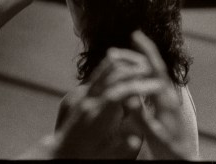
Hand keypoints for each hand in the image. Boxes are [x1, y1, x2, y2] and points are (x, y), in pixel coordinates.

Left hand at [50, 37, 180, 159]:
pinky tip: (120, 65)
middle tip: (151, 68)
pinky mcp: (78, 94)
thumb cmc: (86, 157)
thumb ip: (121, 145)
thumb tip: (136, 136)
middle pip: (110, 76)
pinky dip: (110, 68)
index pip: (117, 93)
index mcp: (96, 118)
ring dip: (122, 65)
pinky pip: (96, 76)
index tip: (155, 85)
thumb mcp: (106, 155)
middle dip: (132, 70)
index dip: (137, 86)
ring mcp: (80, 95)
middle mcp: (87, 102)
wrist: (61, 154)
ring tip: (139, 63)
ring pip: (102, 71)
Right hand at [125, 31, 193, 159]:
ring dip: (144, 64)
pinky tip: (137, 79)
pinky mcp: (167, 110)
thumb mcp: (155, 136)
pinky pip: (154, 87)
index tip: (135, 35)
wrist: (186, 163)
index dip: (146, 51)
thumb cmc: (172, 153)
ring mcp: (168, 103)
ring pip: (155, 77)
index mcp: (166, 101)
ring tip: (130, 56)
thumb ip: (142, 117)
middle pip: (156, 69)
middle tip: (130, 41)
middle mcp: (169, 98)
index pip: (155, 69)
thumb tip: (128, 97)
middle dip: (143, 53)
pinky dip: (144, 77)